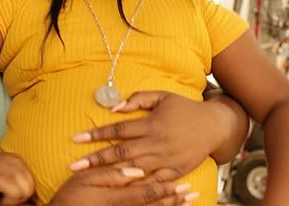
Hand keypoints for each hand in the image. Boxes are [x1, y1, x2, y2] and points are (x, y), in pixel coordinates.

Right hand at [0, 151, 33, 204]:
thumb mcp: (2, 170)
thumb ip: (13, 176)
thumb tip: (26, 193)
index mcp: (18, 161)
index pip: (33, 181)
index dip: (26, 193)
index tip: (15, 197)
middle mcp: (16, 163)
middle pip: (31, 186)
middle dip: (23, 197)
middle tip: (10, 200)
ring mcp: (8, 169)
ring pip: (26, 190)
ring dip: (17, 199)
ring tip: (6, 200)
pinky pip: (15, 192)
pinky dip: (10, 201)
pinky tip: (2, 200)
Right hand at [49, 166, 194, 205]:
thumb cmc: (69, 198)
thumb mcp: (85, 182)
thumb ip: (109, 175)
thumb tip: (133, 169)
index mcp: (115, 198)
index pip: (147, 193)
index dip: (166, 188)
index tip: (183, 182)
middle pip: (154, 204)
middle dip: (174, 198)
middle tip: (192, 192)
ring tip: (188, 201)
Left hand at [70, 91, 224, 183]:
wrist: (214, 125)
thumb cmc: (184, 108)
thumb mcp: (162, 96)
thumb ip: (137, 99)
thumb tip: (114, 108)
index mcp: (151, 123)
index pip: (118, 129)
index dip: (96, 134)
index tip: (76, 138)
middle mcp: (156, 142)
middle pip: (121, 153)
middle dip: (96, 160)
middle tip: (74, 166)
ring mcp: (166, 159)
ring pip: (134, 170)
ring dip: (111, 175)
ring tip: (91, 180)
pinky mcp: (175, 171)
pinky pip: (154, 183)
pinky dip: (138, 188)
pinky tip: (122, 193)